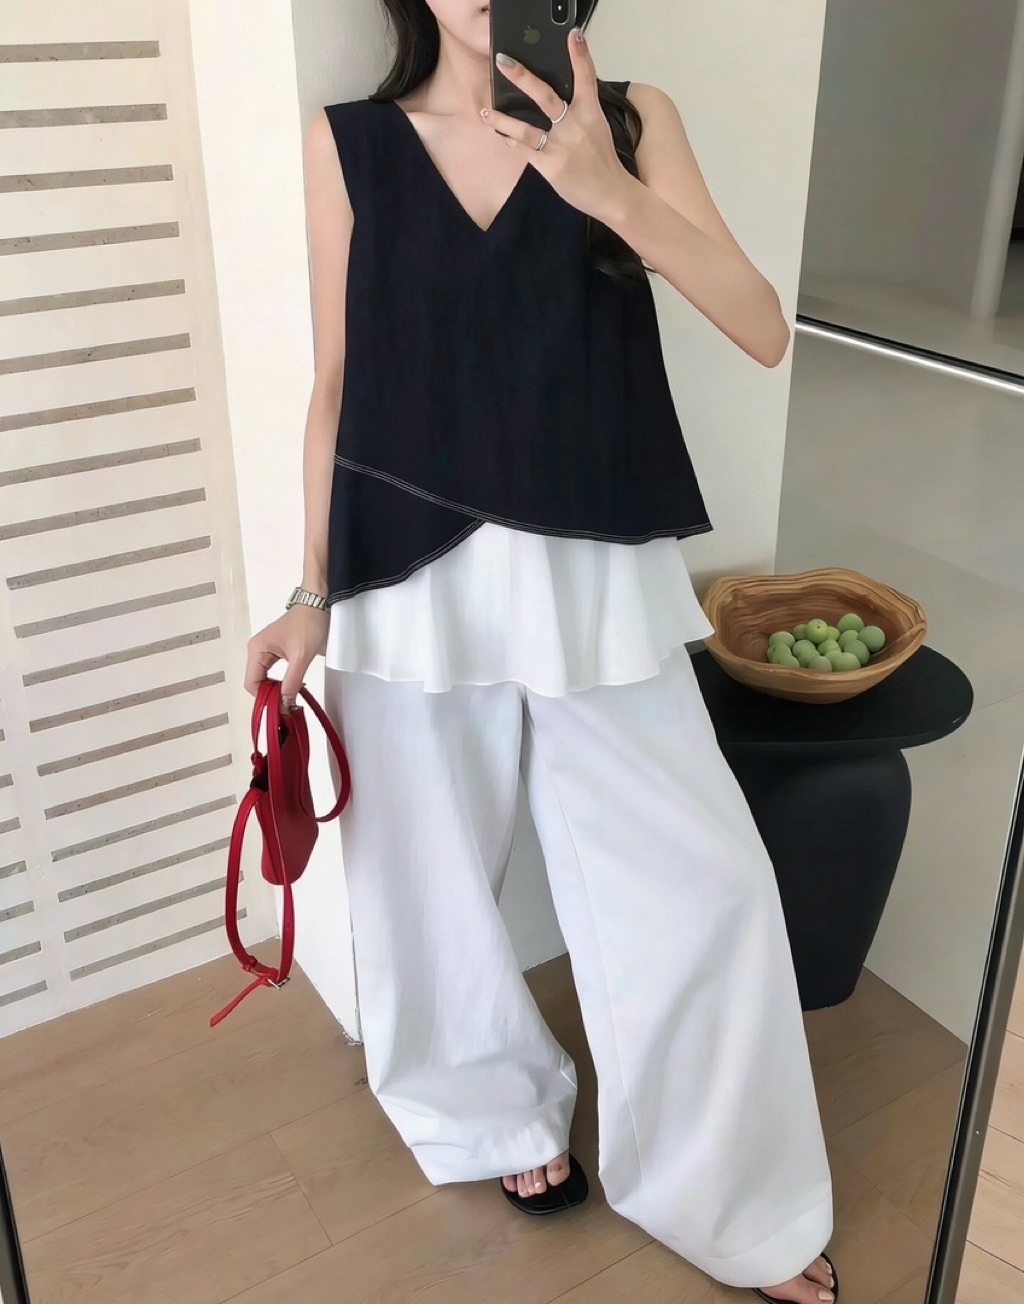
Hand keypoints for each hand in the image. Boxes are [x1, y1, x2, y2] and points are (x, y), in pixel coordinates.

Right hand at [244, 605, 328, 710]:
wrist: (320, 604)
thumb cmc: (308, 621)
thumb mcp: (301, 656)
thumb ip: (292, 681)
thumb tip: (285, 702)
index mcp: (257, 649)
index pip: (252, 683)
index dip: (264, 697)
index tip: (280, 706)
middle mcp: (258, 651)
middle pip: (258, 683)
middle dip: (271, 695)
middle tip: (289, 704)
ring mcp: (267, 652)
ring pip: (266, 680)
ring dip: (277, 690)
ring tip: (292, 697)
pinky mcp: (278, 654)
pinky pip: (275, 674)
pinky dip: (282, 684)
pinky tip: (293, 688)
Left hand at [482, 26, 633, 224]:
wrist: (611, 194)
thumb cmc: (601, 160)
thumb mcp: (597, 127)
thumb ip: (579, 110)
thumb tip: (553, 99)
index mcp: (590, 112)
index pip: (586, 77)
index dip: (580, 55)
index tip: (573, 36)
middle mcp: (575, 125)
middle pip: (546, 96)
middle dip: (523, 77)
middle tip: (504, 62)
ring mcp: (561, 147)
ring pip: (526, 129)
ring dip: (503, 120)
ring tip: (485, 112)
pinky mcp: (551, 167)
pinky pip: (526, 150)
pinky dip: (513, 141)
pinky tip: (502, 135)